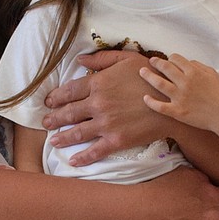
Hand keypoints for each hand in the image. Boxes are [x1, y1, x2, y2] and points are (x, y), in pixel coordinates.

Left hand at [42, 49, 168, 165]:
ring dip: (62, 138)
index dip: (56, 97)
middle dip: (54, 118)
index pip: (69, 91)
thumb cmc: (151, 77)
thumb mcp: (127, 59)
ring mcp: (106, 124)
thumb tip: (80, 60)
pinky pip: (95, 151)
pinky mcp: (116, 140)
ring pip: (77, 133)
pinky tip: (73, 160)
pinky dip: (82, 157)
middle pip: (69, 113)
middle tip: (45, 123)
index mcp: (98, 83)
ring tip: (53, 141)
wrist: (172, 101)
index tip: (49, 102)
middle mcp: (98, 104)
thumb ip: (102, 59)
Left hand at [140, 54, 218, 129]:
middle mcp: (185, 82)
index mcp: (193, 72)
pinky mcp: (177, 112)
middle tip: (151, 61)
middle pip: (165, 68)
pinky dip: (151, 102)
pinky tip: (145, 98)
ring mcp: (179, 97)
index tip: (168, 60)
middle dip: (156, 62)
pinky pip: (160, 106)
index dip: (170, 58)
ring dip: (148, 76)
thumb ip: (198, 66)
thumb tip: (187, 62)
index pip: (176, 59)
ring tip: (142, 72)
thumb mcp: (213, 74)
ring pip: (159, 83)